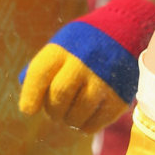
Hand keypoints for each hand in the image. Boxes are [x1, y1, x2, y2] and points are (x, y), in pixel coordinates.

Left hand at [18, 0, 154, 133]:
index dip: (30, 95)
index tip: (28, 110)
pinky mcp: (118, 96)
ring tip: (72, 112)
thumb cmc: (87, 41)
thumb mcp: (64, 43)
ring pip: (75, 115)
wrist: (129, 28)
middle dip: (53, 110)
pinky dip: (85, 126)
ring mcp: (103, 80)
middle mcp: (83, 62)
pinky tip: (86, 116)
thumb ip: (44, 67)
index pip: (39, 73)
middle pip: (58, 97)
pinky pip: (94, 125)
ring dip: (69, 119)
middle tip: (57, 110)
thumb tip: (25, 96)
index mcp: (65, 47)